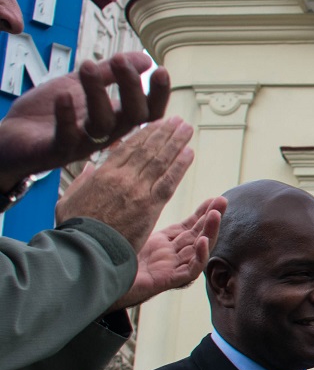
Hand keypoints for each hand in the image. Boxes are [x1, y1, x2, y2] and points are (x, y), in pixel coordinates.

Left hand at [0, 54, 171, 188]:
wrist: (11, 137)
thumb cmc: (46, 114)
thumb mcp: (79, 85)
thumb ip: (109, 73)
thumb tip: (144, 59)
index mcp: (114, 119)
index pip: (147, 111)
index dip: (158, 94)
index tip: (160, 69)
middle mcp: (104, 134)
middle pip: (133, 117)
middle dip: (131, 89)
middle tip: (120, 60)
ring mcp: (82, 144)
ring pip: (102, 124)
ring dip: (97, 94)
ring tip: (87, 66)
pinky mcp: (56, 150)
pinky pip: (67, 137)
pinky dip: (67, 116)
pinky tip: (64, 94)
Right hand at [54, 117, 194, 252]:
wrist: (86, 248)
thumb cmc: (76, 228)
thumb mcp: (69, 199)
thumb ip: (81, 181)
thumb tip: (88, 167)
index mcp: (102, 174)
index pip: (127, 148)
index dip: (144, 134)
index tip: (156, 124)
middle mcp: (121, 177)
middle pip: (147, 149)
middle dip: (163, 133)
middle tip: (178, 122)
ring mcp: (136, 190)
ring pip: (160, 161)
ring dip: (176, 143)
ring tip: (186, 130)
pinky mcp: (149, 206)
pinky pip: (168, 181)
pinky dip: (180, 166)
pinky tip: (189, 153)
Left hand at [110, 197, 225, 310]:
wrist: (99, 282)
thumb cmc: (107, 259)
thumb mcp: (125, 231)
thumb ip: (135, 217)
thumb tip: (137, 194)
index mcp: (161, 244)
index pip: (187, 226)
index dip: (201, 212)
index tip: (213, 198)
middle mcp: (169, 255)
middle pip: (197, 235)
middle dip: (212, 218)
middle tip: (223, 201)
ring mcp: (170, 268)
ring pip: (198, 249)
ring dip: (210, 232)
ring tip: (216, 214)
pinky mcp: (168, 280)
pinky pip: (190, 270)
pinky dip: (199, 256)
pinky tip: (203, 242)